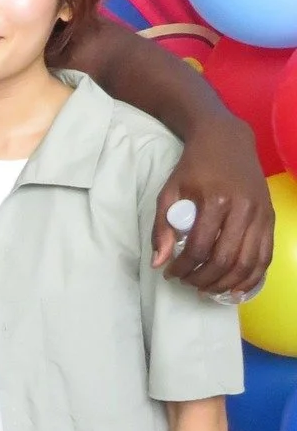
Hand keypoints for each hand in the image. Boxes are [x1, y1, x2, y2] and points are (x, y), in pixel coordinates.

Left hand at [153, 118, 272, 294]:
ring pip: (249, 262)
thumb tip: (158, 263)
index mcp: (216, 201)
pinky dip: (252, 276)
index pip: (200, 248)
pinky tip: (236, 287)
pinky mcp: (271, 217)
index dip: (184, 267)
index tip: (170, 273)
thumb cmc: (193, 167)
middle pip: (226, 259)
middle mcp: (244, 209)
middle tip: (188, 283)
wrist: (226, 141)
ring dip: (227, 283)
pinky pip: (266, 255)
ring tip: (208, 290)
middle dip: (204, 278)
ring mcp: (262, 214)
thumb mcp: (169, 191)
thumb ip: (162, 228)